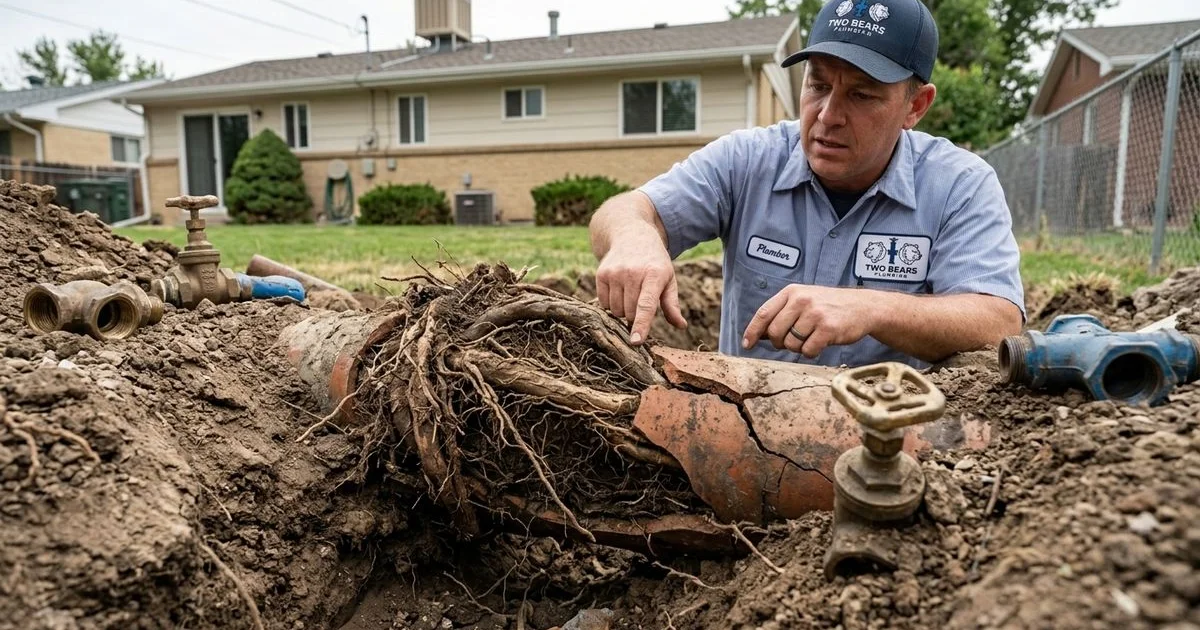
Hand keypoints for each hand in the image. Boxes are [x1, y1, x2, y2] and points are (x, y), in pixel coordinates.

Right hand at [595, 235, 686, 344]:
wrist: (631, 235)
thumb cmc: (654, 262)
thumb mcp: (668, 279)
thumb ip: (672, 304)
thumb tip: (681, 326)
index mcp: (654, 275)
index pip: (646, 305)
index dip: (641, 325)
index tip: (635, 341)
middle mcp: (632, 272)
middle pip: (629, 313)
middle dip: (634, 316)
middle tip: (640, 301)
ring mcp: (615, 272)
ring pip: (615, 310)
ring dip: (623, 310)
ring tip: (630, 293)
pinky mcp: (601, 273)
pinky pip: (603, 303)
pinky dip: (611, 303)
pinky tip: (619, 289)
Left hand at [741, 285, 881, 357]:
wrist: (863, 306)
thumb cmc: (829, 306)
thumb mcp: (804, 300)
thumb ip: (782, 313)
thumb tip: (758, 334)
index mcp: (792, 292)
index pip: (764, 313)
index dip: (753, 331)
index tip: (747, 344)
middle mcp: (802, 300)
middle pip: (775, 333)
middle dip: (780, 343)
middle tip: (792, 342)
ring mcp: (815, 314)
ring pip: (791, 344)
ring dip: (799, 348)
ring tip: (812, 337)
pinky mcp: (828, 328)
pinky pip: (808, 351)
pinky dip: (812, 352)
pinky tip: (821, 343)